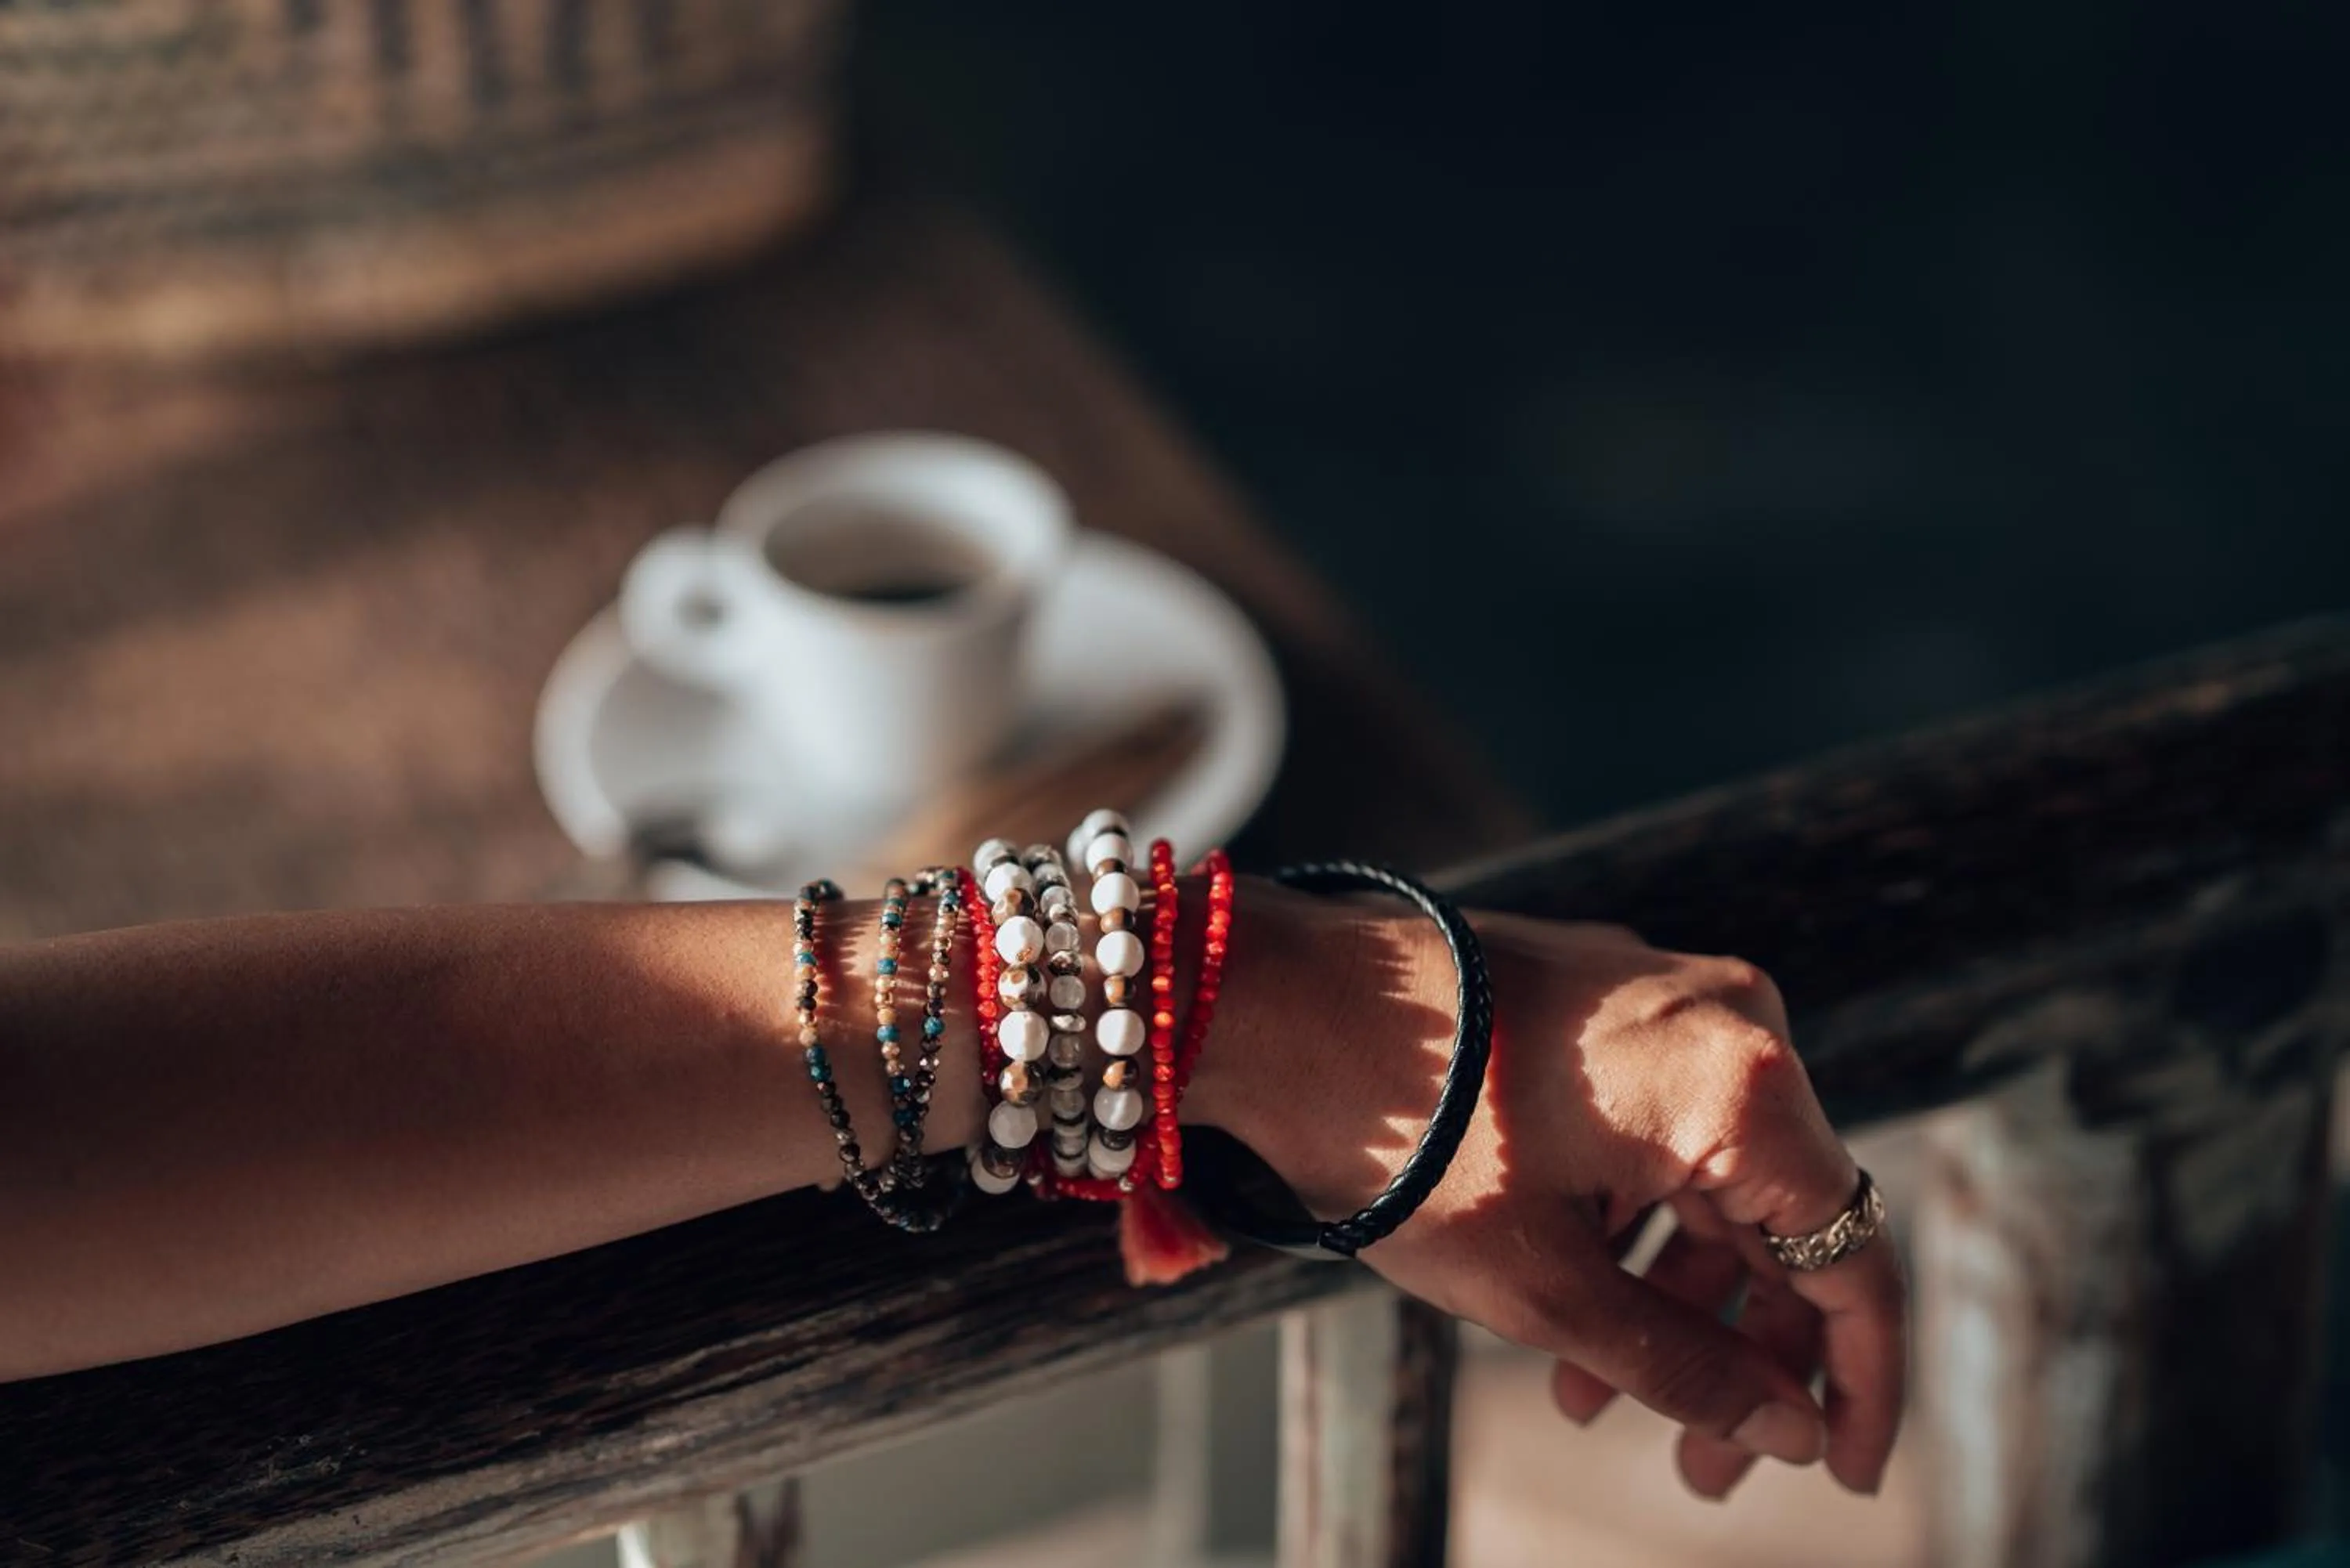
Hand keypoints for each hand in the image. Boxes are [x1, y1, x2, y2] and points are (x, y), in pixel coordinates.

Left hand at [1199, 889, 1904, 1499]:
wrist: (1275, 1005)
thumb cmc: (1402, 1143)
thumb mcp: (1544, 1289)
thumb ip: (1685, 1368)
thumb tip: (1791, 1433)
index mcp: (1741, 1085)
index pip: (1853, 1260)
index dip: (1862, 1385)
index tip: (1844, 1478)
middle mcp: (1728, 1023)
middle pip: (1783, 1222)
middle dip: (1743, 1357)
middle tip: (1705, 1473)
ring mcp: (1663, 1001)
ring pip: (1710, 1182)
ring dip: (1670, 1301)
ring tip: (1593, 1403)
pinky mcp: (1604, 1000)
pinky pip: (1658, 1131)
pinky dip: (1629, 1225)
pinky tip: (1572, 1314)